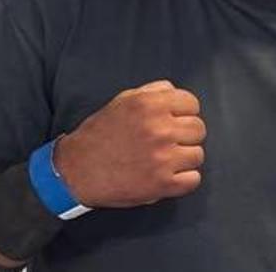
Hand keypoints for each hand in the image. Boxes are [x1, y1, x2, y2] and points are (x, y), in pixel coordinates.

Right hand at [53, 80, 205, 207]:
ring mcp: (162, 158)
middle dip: (185, 135)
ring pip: (198, 154)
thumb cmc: (100, 134)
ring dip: (184, 158)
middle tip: (167, 142)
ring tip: (164, 159)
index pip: (192, 104)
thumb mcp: (122, 101)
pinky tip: (168, 176)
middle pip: (198, 129)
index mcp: (150, 105)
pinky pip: (194, 180)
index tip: (173, 121)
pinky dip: (184, 180)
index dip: (184, 113)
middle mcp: (159, 129)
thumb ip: (152, 92)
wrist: (76, 171)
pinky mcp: (162, 184)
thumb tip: (175, 92)